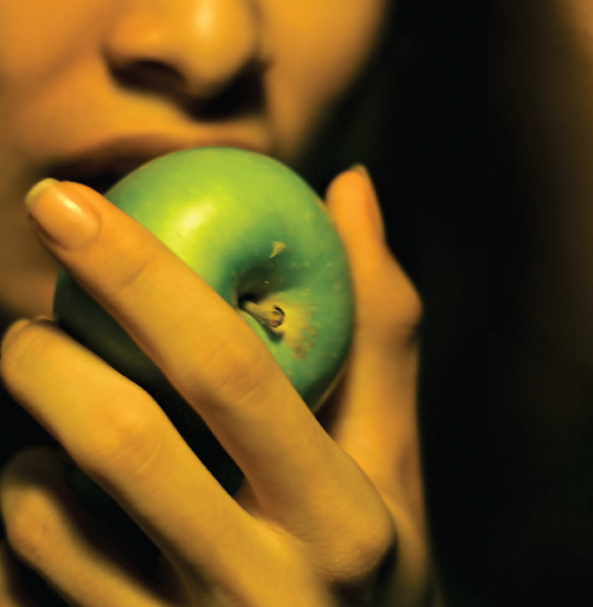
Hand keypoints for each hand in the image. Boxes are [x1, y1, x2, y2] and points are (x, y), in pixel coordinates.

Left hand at [0, 166, 434, 605]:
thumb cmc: (371, 568)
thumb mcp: (393, 459)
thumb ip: (376, 326)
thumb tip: (351, 186)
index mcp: (345, 519)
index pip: (232, 373)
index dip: (142, 274)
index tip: (67, 203)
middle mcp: (268, 591)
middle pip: (120, 440)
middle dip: (45, 355)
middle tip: (30, 324)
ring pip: (45, 519)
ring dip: (25, 452)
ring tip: (59, 441)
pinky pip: (19, 581)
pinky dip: (19, 525)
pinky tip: (60, 522)